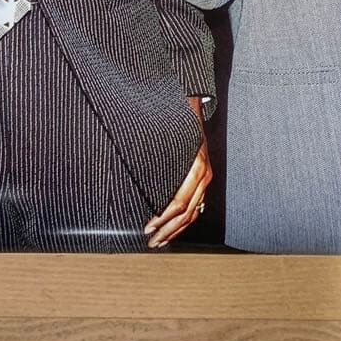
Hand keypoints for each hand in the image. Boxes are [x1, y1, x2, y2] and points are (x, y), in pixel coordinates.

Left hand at [144, 97, 211, 247]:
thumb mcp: (168, 132)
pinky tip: (173, 228)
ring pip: (193, 213)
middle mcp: (203, 176)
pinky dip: (185, 221)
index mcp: (196, 167)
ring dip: (176, 229)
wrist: (193, 100)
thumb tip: (135, 161)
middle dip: (168, 230)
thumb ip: (156, 147)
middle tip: (151, 240)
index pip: (179, 202)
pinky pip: (197, 206)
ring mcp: (205, 178)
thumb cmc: (178, 115)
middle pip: (186, 213)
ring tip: (160, 241)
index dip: (163, 218)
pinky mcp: (203, 179)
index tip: (148, 226)